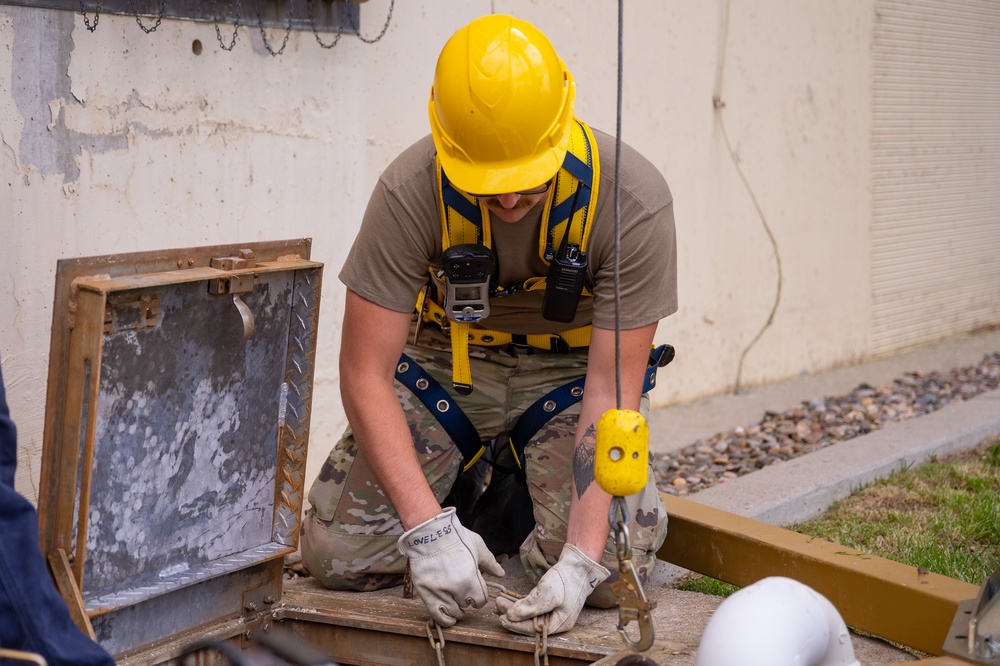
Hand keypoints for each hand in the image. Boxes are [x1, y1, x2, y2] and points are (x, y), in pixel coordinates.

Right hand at [397, 507, 504, 626]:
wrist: (429, 530)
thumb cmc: (455, 536)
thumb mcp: (478, 546)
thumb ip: (489, 562)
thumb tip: (501, 573)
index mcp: (469, 578)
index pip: (480, 600)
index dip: (480, 596)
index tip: (477, 592)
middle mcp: (454, 589)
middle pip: (466, 605)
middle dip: (467, 600)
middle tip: (465, 592)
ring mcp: (438, 591)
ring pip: (453, 612)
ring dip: (457, 610)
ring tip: (457, 603)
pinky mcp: (424, 591)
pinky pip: (436, 614)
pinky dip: (444, 620)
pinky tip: (450, 619)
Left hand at [495, 543, 609, 634]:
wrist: (579, 565)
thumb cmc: (566, 579)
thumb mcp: (547, 593)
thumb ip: (529, 607)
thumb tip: (510, 616)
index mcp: (559, 624)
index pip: (533, 629)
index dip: (516, 625)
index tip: (502, 619)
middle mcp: (556, 621)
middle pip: (530, 622)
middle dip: (513, 616)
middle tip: (497, 608)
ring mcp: (554, 611)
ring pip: (530, 614)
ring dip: (515, 608)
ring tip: (500, 601)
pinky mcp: (551, 602)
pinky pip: (534, 606)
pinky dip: (522, 603)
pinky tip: (512, 599)